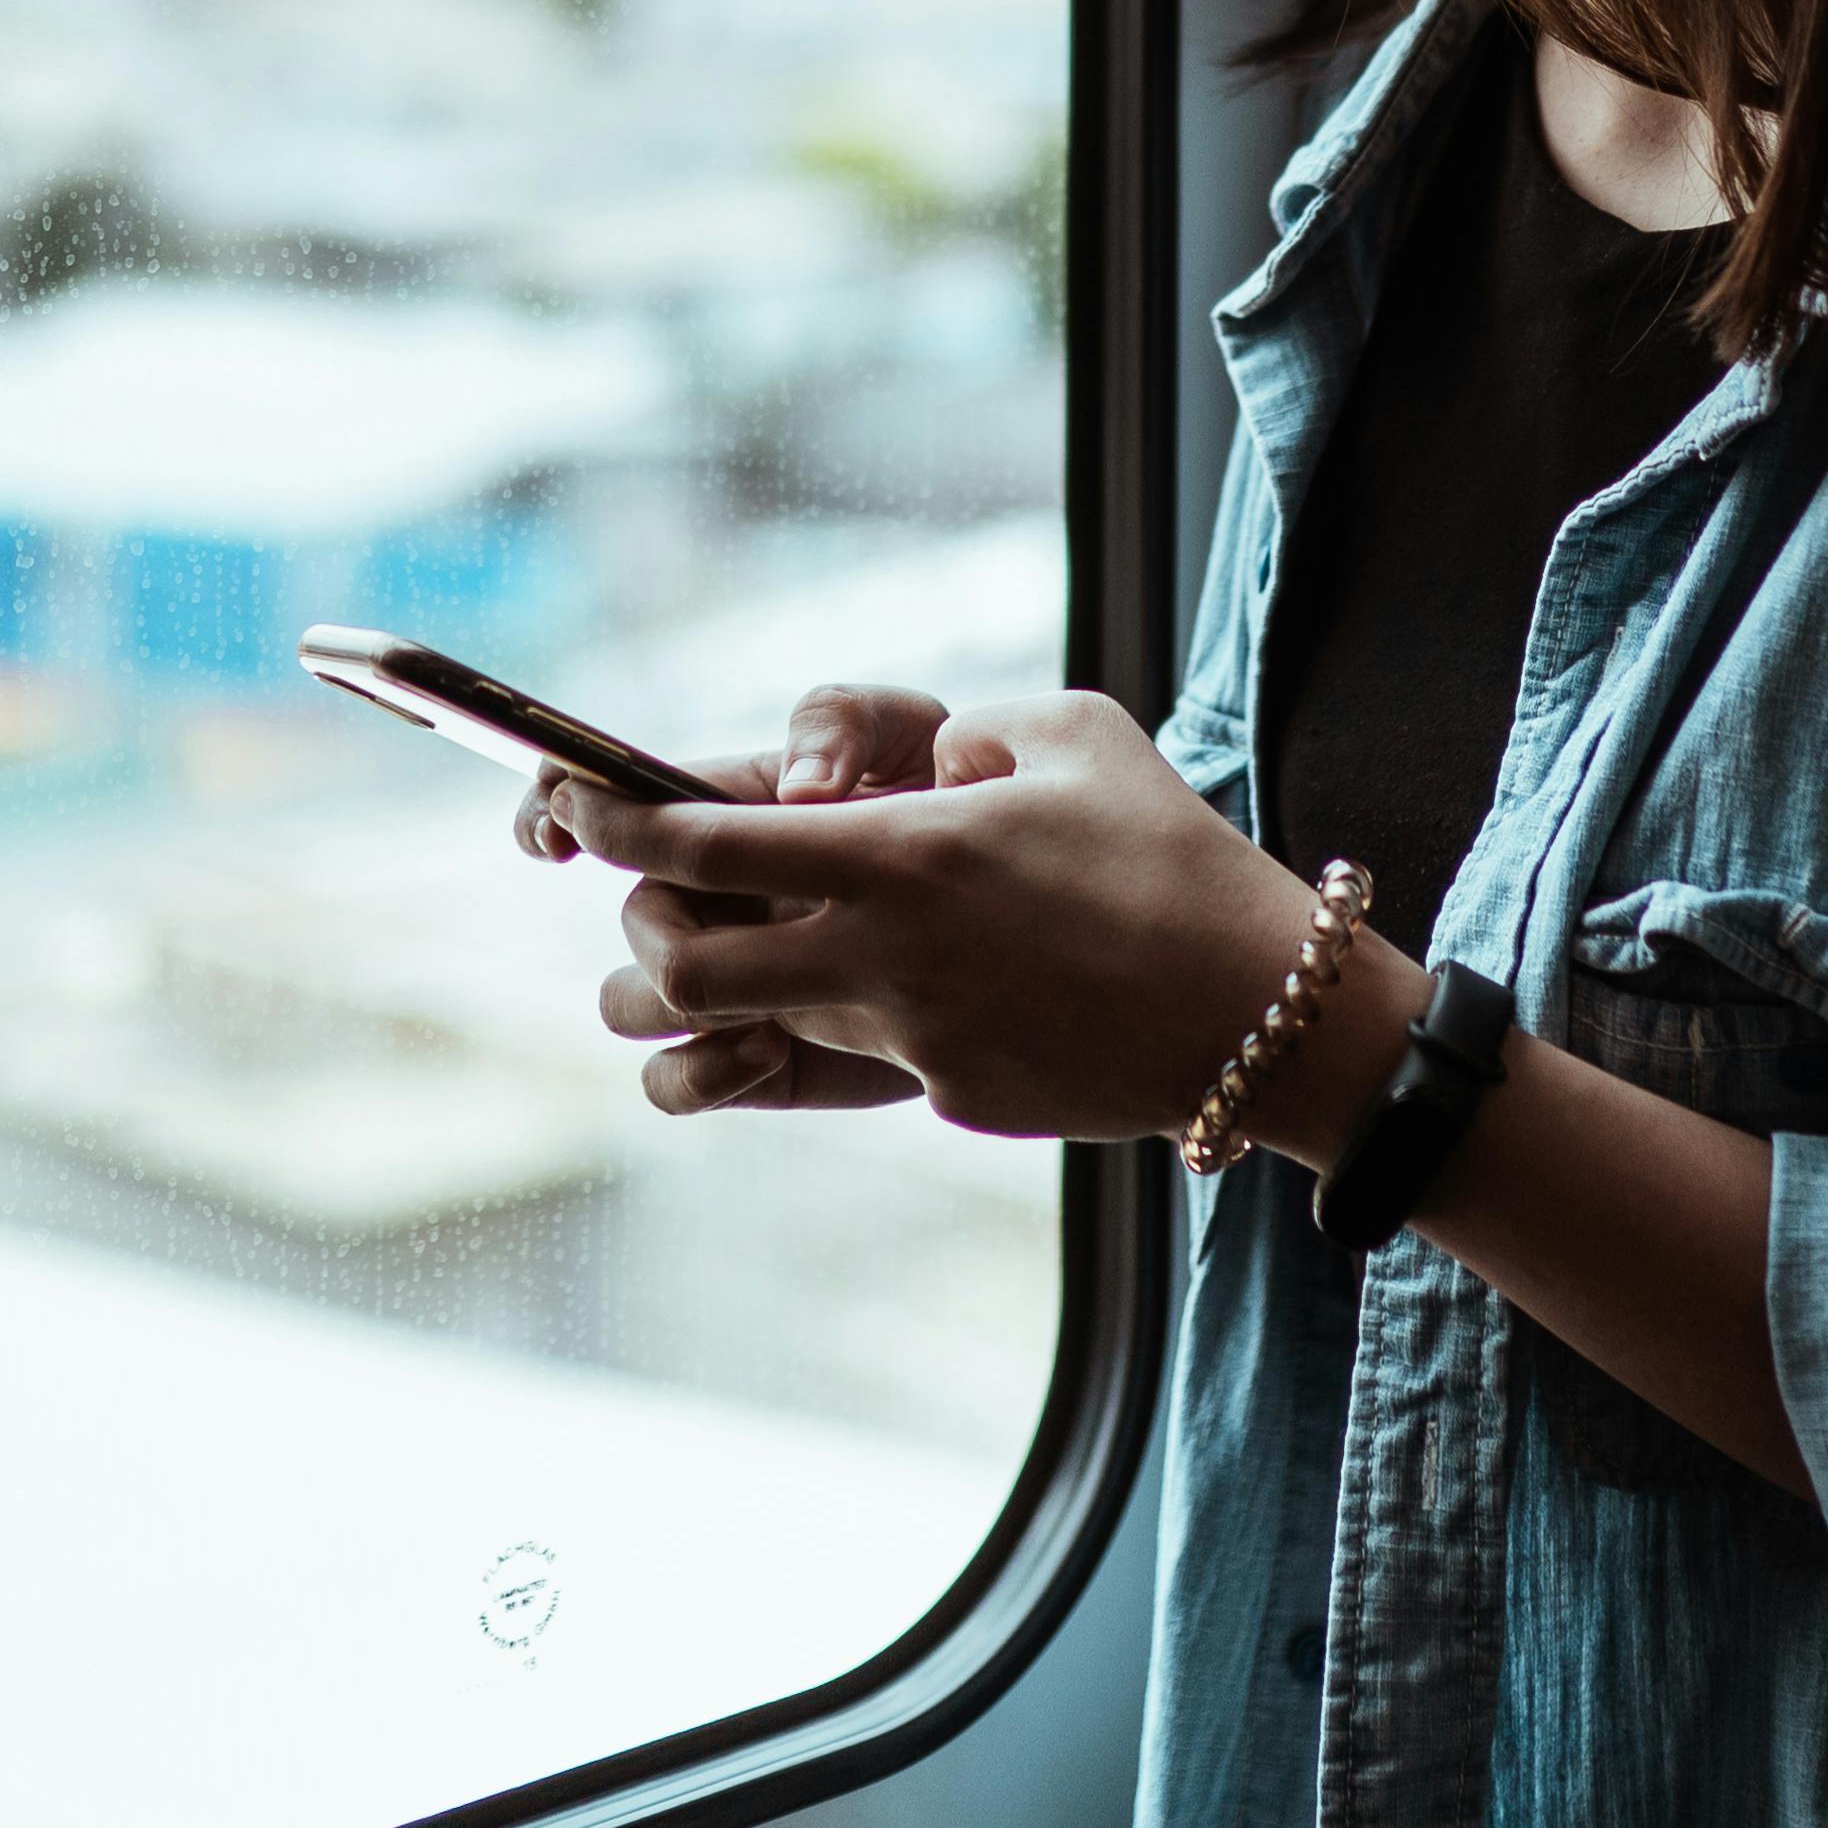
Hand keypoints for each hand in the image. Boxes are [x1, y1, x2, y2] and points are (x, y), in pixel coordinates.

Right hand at [519, 682, 938, 1118]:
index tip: (558, 829)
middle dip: (661, 920)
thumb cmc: (965, 807)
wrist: (1028, 929)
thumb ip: (843, 722)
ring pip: (630, 1001)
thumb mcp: (916, 732)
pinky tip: (766, 1049)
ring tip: (763, 996)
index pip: (609, 798)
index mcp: (728, 809)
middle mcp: (713, 894)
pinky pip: (672, 1084)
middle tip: (733, 922)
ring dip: (676, 996)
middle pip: (632, 912)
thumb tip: (797, 789)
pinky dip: (696, 1074)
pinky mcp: (759, 1058)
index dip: (559, 805)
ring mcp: (733, 978)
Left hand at [550, 685, 1318, 1140]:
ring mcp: (908, 1040)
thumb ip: (962, 729)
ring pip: (752, 1025)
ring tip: (759, 950)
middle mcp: (882, 956)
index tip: (567, 805)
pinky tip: (936, 983)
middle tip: (655, 899)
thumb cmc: (1171, 853)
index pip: (704, 842)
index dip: (611, 824)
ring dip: (722, 994)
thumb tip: (908, 762)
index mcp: (902, 853)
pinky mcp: (945, 1098)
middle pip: (681, 968)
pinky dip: (858, 1018)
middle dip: (639, 934)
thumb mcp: (1073, 731)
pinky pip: (860, 1053)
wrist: (1259, 1014)